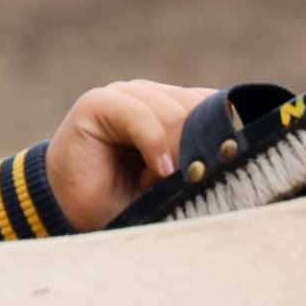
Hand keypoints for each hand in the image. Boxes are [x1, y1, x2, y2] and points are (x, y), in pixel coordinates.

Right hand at [44, 80, 214, 231]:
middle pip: (197, 107)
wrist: (71, 211)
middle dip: (200, 146)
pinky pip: (140, 114)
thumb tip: (233, 154)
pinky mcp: (98, 103)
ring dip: (177, 150)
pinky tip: (157, 171)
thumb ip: (199, 161)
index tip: (223, 170)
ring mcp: (124, 95)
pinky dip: (154, 143)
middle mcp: (151, 96)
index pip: (213, 105)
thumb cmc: (125, 200)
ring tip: (164, 182)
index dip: (221, 134)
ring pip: (173, 111)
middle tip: (192, 180)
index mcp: (172, 109)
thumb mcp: (173, 183)